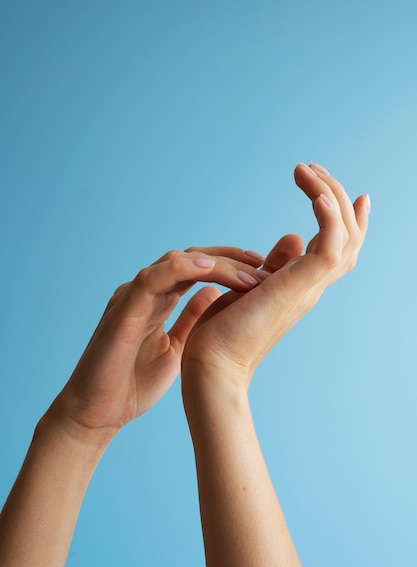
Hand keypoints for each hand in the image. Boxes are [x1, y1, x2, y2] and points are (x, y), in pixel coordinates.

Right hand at [49, 247, 265, 439]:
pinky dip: (183, 269)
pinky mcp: (123, 308)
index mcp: (158, 301)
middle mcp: (146, 292)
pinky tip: (210, 269)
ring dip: (216, 263)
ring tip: (248, 273)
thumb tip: (214, 296)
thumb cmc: (131, 384)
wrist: (97, 413)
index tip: (261, 271)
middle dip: (229, 257)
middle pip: (191, 258)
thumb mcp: (175, 347)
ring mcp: (132, 297)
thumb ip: (190, 319)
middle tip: (262, 263)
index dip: (229, 266)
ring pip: (177, 261)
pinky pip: (153, 278)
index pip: (197, 270)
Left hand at [182, 163, 368, 385]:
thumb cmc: (223, 333)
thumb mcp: (252, 288)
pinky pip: (330, 247)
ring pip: (345, 237)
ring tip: (308, 171)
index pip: (334, 246)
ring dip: (332, 198)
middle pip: (348, 237)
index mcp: (300, 285)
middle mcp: (311, 286)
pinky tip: (315, 194)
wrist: (211, 366)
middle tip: (314, 168)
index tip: (336, 187)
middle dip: (337, 197)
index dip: (342, 217)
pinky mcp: (298, 288)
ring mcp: (308, 288)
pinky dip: (329, 218)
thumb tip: (293, 237)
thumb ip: (276, 265)